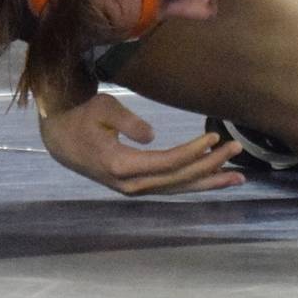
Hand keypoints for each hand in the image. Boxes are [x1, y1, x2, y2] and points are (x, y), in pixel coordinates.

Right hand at [38, 93, 245, 195]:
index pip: (166, 163)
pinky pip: (170, 186)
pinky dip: (193, 183)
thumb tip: (152, 136)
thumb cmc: (82, 116)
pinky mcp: (137, 185)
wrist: (59, 138)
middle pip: (178, 179)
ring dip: (208, 182)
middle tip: (236, 149)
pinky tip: (214, 178)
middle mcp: (130, 184)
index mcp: (121, 165)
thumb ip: (128, 123)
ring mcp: (134, 188)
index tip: (214, 138)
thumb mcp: (102, 109)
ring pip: (177, 188)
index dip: (192, 152)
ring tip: (238, 176)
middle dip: (210, 166)